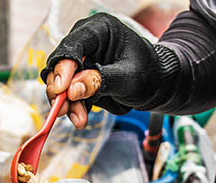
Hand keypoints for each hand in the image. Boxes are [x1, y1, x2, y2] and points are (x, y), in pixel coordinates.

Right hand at [41, 13, 179, 128]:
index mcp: (99, 30)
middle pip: (60, 63)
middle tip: (64, 108)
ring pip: (60, 82)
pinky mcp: (79, 79)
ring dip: (66, 102)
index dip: (63, 66)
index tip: (62, 88)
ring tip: (79, 119)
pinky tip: (80, 118)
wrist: (155, 85)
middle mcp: (85, 43)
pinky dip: (73, 108)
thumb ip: (102, 81)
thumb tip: (72, 89)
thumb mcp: (128, 77)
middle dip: (61, 89)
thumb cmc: (147, 72)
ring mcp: (81, 62)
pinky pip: (68, 94)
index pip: (74, 44)